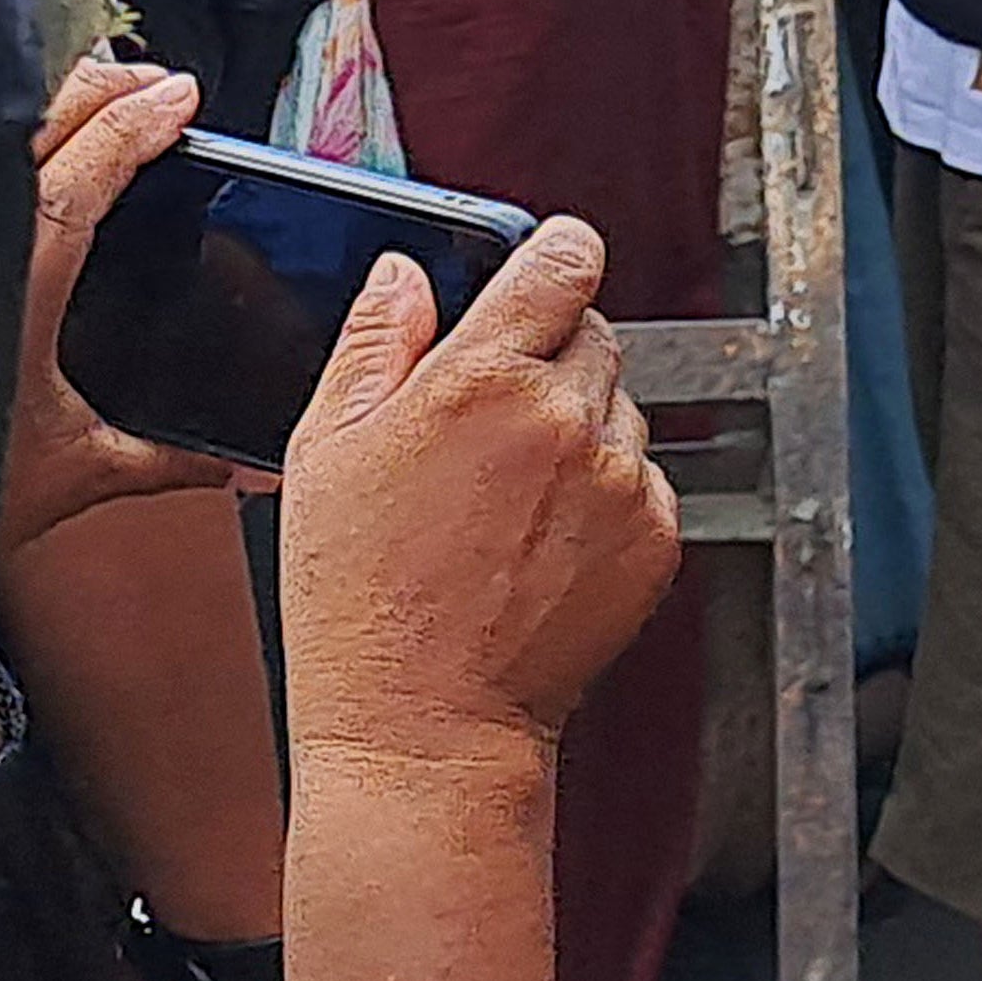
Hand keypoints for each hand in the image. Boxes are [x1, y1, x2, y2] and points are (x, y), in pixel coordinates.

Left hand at [0, 58, 256, 546]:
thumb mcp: (76, 475)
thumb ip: (164, 457)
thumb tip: (233, 457)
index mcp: (12, 302)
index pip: (74, 181)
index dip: (132, 127)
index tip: (181, 96)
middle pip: (28, 131)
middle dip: (103, 89)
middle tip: (159, 86)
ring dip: (52, 104)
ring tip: (107, 100)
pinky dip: (6, 137)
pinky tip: (34, 139)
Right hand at [276, 210, 677, 767]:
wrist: (424, 725)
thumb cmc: (359, 599)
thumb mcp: (327, 451)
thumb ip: (375, 342)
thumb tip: (405, 274)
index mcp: (481, 377)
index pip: (563, 261)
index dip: (556, 255)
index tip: (549, 264)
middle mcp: (565, 417)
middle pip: (593, 334)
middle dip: (549, 359)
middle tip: (487, 427)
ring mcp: (619, 478)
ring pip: (620, 406)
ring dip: (579, 427)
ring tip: (506, 500)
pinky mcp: (654, 536)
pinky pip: (643, 478)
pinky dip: (606, 495)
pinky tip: (540, 542)